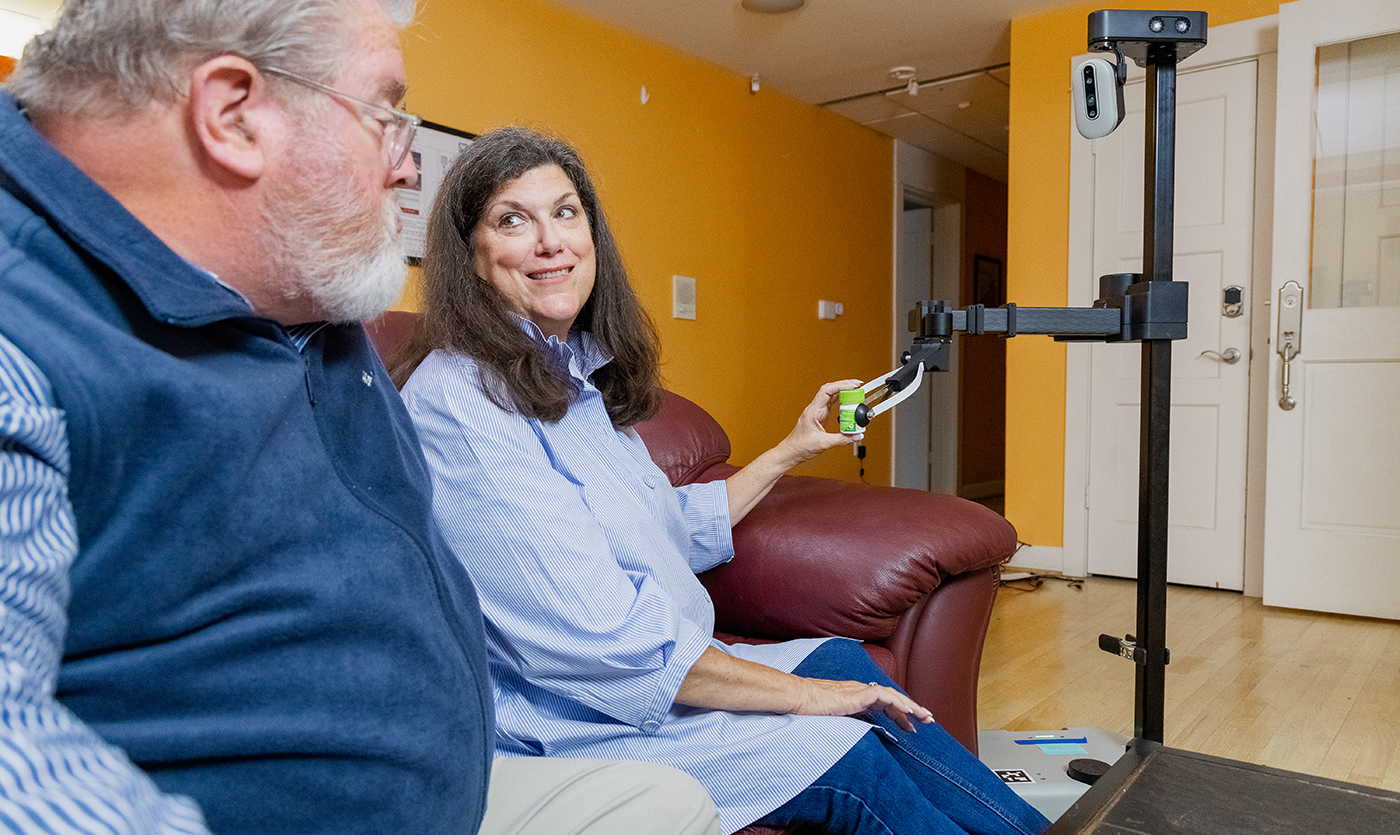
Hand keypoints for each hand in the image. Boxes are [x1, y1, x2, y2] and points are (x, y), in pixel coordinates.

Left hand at [772, 379, 864, 467]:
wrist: (791, 452)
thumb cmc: (799, 446)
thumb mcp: (822, 443)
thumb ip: (841, 439)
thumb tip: (855, 435)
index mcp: (813, 411)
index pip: (826, 391)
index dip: (841, 385)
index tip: (853, 385)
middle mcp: (815, 409)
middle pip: (830, 390)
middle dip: (845, 386)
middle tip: (858, 387)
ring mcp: (817, 412)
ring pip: (831, 396)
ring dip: (844, 393)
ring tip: (856, 392)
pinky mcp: (820, 417)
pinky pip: (832, 405)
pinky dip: (841, 402)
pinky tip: (849, 403)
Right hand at [791, 678, 934, 732]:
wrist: (796, 697)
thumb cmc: (808, 709)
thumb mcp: (832, 718)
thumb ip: (847, 722)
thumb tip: (858, 736)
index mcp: (855, 697)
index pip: (884, 703)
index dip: (899, 714)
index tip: (911, 727)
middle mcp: (860, 691)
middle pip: (893, 698)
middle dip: (912, 709)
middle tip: (928, 720)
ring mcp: (859, 691)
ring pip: (893, 695)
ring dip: (911, 706)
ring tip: (925, 717)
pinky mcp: (856, 694)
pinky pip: (883, 696)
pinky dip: (898, 703)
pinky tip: (909, 712)